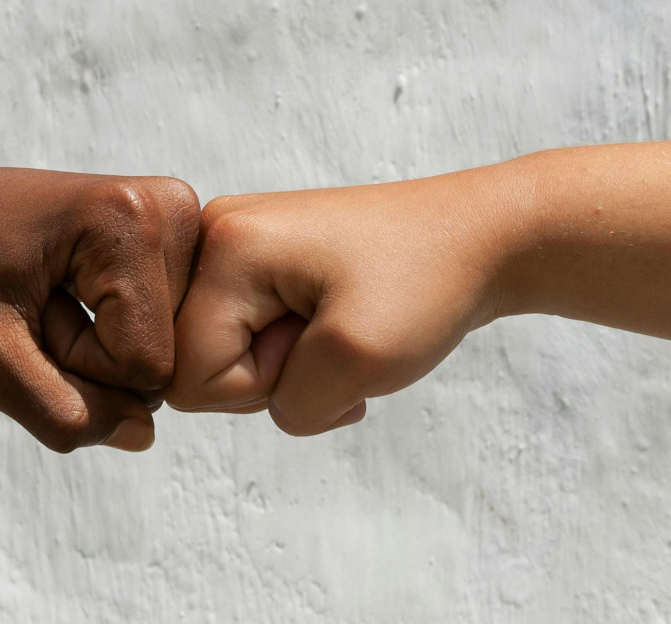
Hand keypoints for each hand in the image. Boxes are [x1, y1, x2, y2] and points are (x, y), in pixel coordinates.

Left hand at [0, 151, 199, 451]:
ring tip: (47, 298)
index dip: (76, 366)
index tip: (25, 314)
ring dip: (104, 345)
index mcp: (127, 219)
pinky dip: (116, 329)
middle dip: (95, 357)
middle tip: (34, 307)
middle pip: (168, 355)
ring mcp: (176, 216)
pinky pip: (166, 324)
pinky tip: (73, 291)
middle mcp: (168, 207)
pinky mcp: (171, 231)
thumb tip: (143, 434)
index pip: (146, 366)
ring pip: (170, 344)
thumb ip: (62, 413)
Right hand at [165, 164, 521, 435]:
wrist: (482, 237)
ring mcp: (235, 246)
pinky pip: (247, 341)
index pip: (187, 374)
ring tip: (342, 329)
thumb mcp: (358, 360)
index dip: (258, 386)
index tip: (320, 343)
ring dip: (290, 368)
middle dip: (270, 377)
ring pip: (224, 359)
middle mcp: (215, 235)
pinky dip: (297, 355)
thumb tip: (264, 403)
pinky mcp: (257, 262)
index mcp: (224, 245)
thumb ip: (289, 405)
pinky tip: (337, 328)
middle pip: (196, 366)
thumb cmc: (429, 280)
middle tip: (333, 338)